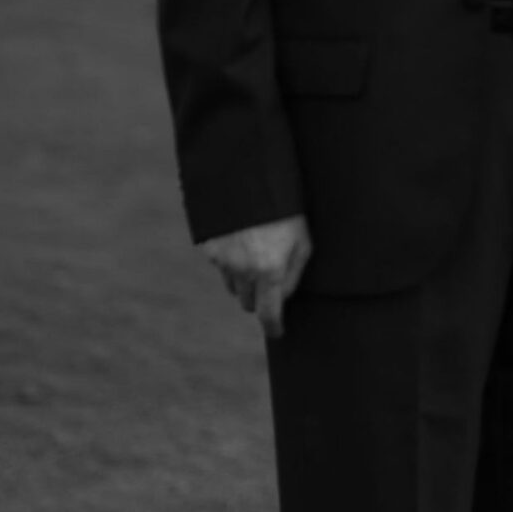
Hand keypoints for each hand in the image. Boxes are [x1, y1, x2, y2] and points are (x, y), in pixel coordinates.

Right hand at [201, 217, 311, 336]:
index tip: (277, 333)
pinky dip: (231, 262)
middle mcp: (243, 270)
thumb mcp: (303, 241)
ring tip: (258, 255)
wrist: (249, 178)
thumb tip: (283, 298)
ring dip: (245, 281)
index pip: (268, 313)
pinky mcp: (209, 248)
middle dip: (259, 299)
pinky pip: (222, 267)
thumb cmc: (286, 210)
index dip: (274, 326)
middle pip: (249, 303)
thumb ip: (293, 275)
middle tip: (270, 283)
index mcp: (269, 270)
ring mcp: (223, 260)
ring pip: (234, 287)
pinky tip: (242, 241)